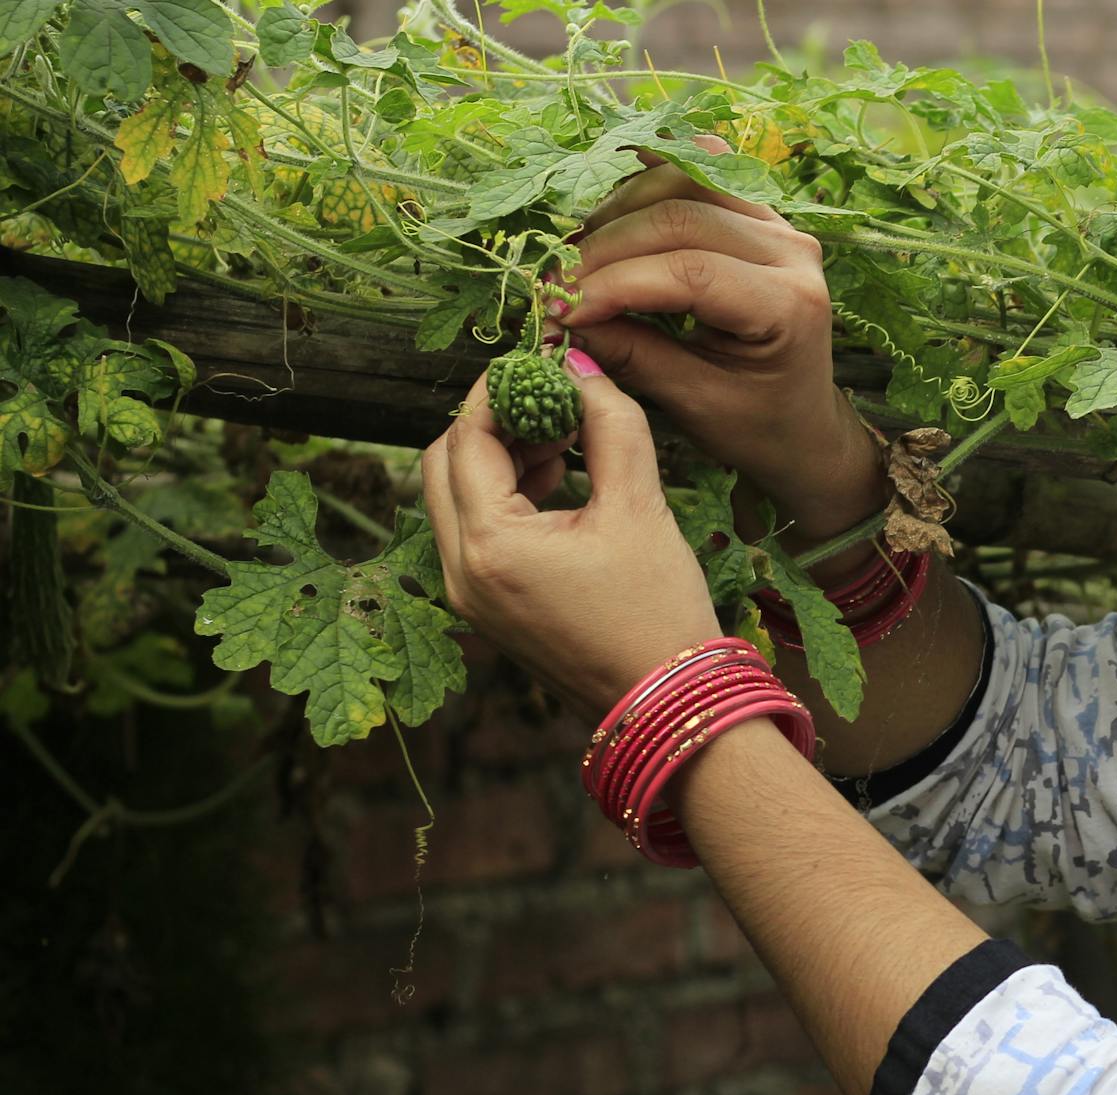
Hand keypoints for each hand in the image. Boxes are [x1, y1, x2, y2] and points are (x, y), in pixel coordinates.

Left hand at [421, 353, 721, 724]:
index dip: (497, 391)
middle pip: (443, 464)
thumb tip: (580, 365)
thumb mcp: (641, 507)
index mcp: (491, 545)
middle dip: (491, 425)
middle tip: (549, 405)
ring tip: (563, 445)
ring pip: (453, 498)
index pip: (467, 437)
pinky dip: (503, 499)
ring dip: (497, 460)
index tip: (538, 365)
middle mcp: (460, 572)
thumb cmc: (659, 612)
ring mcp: (467, 596)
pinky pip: (473, 534)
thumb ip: (610, 424)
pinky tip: (558, 486)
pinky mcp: (485, 610)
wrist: (670, 704)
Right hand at [548, 134, 884, 539]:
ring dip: (618, 209)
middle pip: (680, 216)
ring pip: (684, 180)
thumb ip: (629, 354)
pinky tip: (609, 205)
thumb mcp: (693, 401)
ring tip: (578, 256)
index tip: (559, 308)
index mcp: (789, 305)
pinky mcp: (758, 214)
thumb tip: (556, 316)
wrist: (802, 426)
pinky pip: (696, 173)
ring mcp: (778, 224)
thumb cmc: (755, 425)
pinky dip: (647, 180)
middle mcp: (791, 252)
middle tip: (554, 285)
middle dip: (605, 248)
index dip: (613, 284)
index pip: (688, 271)